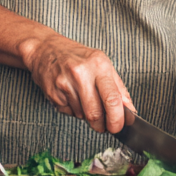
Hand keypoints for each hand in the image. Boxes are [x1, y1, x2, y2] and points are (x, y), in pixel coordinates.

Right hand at [20, 34, 134, 134]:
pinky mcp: (53, 94)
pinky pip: (69, 112)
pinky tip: (72, 96)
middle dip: (102, 125)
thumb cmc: (77, 56)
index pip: (112, 99)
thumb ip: (118, 87)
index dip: (117, 119)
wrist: (45, 49)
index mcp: (99, 65)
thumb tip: (130, 110)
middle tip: (105, 126)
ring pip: (82, 115)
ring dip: (87, 115)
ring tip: (85, 100)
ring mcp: (64, 84)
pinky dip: (74, 110)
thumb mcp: (102, 64)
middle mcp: (81, 74)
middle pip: (95, 113)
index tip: (119, 126)